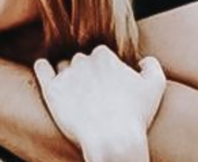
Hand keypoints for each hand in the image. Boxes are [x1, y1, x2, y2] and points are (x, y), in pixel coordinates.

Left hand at [34, 47, 165, 161]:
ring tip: (77, 95)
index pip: (101, 56)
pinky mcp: (52, 90)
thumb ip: (152, 66)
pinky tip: (45, 69)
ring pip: (63, 66)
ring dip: (69, 76)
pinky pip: (42, 69)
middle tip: (94, 95)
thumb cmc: (135, 116)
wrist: (113, 140)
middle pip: (82, 61)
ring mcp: (66, 75)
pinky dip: (43, 67)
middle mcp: (83, 61)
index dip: (105, 71)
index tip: (109, 86)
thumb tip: (143, 61)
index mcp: (104, 56)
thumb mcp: (155, 87)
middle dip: (87, 74)